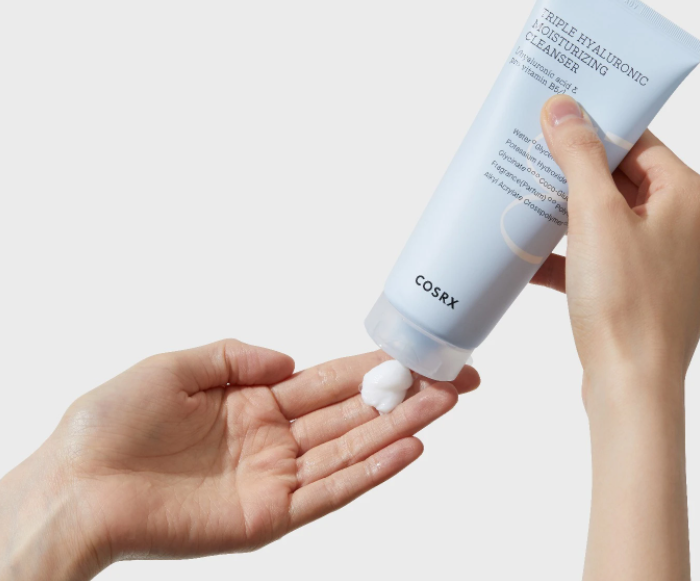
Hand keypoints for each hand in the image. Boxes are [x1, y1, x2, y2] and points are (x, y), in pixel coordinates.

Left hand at [0, 340, 477, 579]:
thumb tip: (290, 359)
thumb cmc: (110, 425)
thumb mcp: (176, 365)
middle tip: (458, 378)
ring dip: (401, 426)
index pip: (330, 381)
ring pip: (353, 449)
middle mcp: (274, 440)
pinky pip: (331, 490)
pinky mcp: (269, 515)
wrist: (74, 484)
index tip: (420, 352)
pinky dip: (372, 471)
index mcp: (255, 403)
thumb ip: (237, 355)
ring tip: (446, 402)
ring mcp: (276, 479)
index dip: (376, 366)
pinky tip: (408, 448)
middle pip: (355, 414)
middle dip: (407, 394)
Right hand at [531, 95, 699, 392]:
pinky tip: (540, 263)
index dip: (596, 133)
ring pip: (622, 226)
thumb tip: (566, 108)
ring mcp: (683, 268)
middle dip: (579, 180)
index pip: (641, 145)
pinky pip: (619, 264)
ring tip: (533, 214)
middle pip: (631, 185)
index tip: (557, 125)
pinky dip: (583, 259)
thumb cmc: (624, 304)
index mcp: (694, 198)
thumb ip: (579, 155)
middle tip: (537, 167)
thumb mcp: (593, 215)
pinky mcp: (661, 299)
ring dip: (576, 221)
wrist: (633, 389)